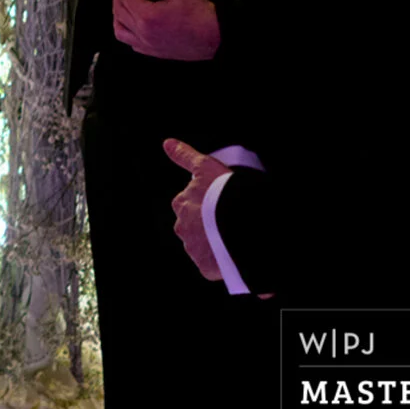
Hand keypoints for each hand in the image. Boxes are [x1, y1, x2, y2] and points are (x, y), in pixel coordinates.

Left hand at [113, 0, 219, 60]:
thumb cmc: (201, 14)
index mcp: (147, 16)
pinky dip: (125, 31)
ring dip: (116, 14)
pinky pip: (130, 43)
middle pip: (119, 11)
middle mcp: (143, 33)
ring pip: (119, 30)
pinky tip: (130, 23)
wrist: (218, 38)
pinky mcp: (153, 53)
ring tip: (121, 3)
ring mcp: (146, 45)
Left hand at [164, 139, 230, 283]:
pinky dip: (223, 261)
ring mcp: (192, 246)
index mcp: (182, 202)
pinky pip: (213, 265)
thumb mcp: (208, 168)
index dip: (205, 206)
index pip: (188, 204)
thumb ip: (185, 156)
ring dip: (216, 243)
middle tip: (232, 222)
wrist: (243, 223)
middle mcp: (182, 224)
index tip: (215, 210)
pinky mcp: (204, 265)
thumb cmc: (229, 193)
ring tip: (238, 238)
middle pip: (196, 225)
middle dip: (210, 224)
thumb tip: (167, 143)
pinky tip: (237, 255)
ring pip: (204, 245)